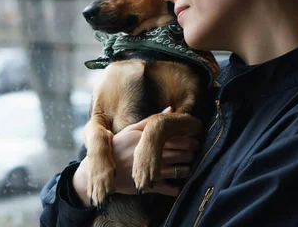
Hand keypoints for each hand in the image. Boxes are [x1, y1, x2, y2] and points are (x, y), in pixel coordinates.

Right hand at [72, 107, 199, 206]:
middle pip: (180, 154)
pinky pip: (167, 189)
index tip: (194, 137)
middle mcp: (151, 155)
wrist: (100, 169)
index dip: (188, 139)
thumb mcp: (131, 131)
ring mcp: (149, 171)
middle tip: (196, 150)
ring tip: (190, 166)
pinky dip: (176, 189)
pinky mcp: (147, 185)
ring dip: (187, 169)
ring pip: (177, 171)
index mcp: (148, 141)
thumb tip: (170, 109)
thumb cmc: (117, 147)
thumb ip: (150, 121)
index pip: (175, 139)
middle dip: (191, 152)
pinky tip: (179, 187)